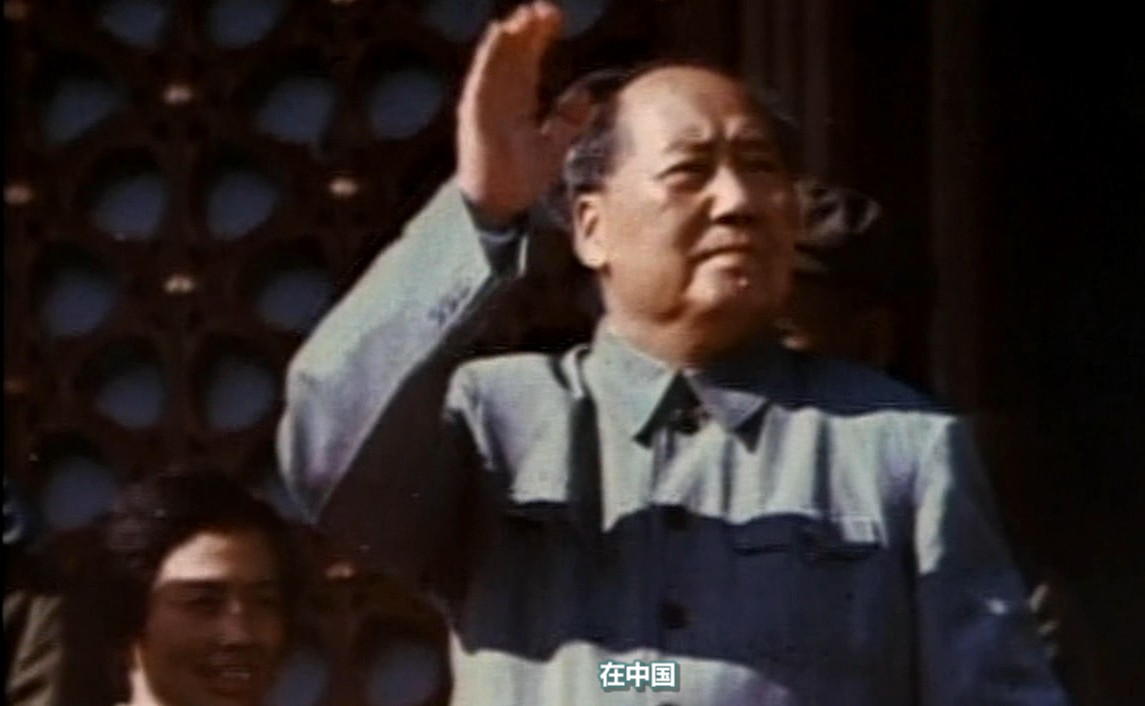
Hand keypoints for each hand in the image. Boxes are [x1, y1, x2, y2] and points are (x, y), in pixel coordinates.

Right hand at [456, 1, 591, 226]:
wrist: (507, 209)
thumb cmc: (526, 182)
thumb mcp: (557, 146)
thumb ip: (568, 121)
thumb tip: (587, 97)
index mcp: (518, 104)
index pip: (528, 62)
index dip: (539, 38)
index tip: (556, 18)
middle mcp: (500, 100)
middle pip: (512, 56)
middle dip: (526, 30)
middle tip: (543, 8)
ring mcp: (485, 105)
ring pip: (496, 61)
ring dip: (509, 36)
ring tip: (524, 14)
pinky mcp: (474, 114)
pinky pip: (481, 78)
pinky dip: (489, 56)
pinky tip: (500, 34)